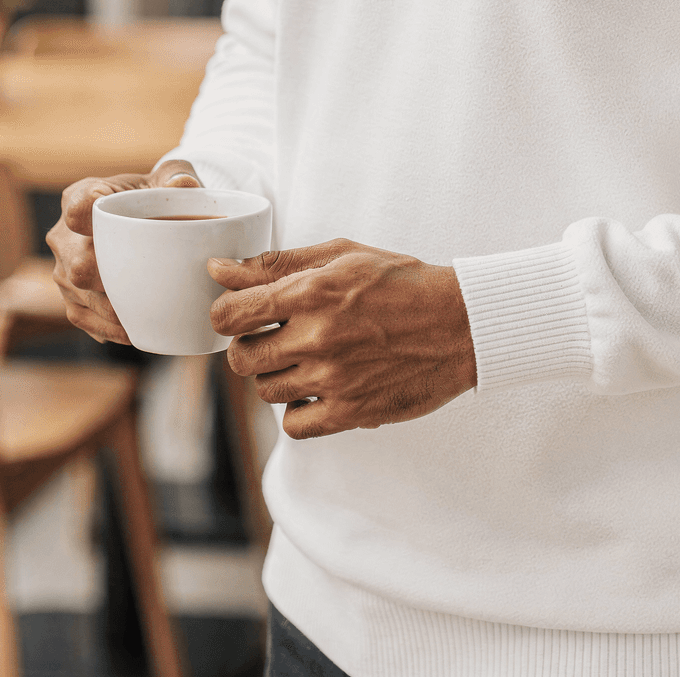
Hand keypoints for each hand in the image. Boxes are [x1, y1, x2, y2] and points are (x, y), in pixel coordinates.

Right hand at [47, 159, 201, 343]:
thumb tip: (183, 185)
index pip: (77, 208)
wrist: (145, 220)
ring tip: (150, 315)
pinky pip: (83, 317)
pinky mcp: (70, 296)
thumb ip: (177, 176)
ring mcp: (63, 269)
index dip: (90, 219)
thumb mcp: (169, 177)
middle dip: (110, 277)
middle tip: (146, 284)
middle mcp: (64, 235)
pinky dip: (109, 326)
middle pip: (77, 263)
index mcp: (81, 196)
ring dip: (114, 309)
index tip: (114, 226)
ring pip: (79, 295)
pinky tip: (136, 329)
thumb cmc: (155, 195)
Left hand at [210, 239, 476, 438]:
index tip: (240, 315)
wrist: (460, 324)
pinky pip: (294, 425)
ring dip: (277, 375)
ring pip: (265, 391)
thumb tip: (219, 270)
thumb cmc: (401, 282)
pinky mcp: (351, 412)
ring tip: (308, 357)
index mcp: (313, 291)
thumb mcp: (343, 255)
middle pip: (242, 358)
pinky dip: (299, 409)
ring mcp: (334, 379)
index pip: (231, 314)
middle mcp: (319, 336)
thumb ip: (277, 263)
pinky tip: (320, 387)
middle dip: (250, 346)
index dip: (225, 315)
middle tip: (276, 337)